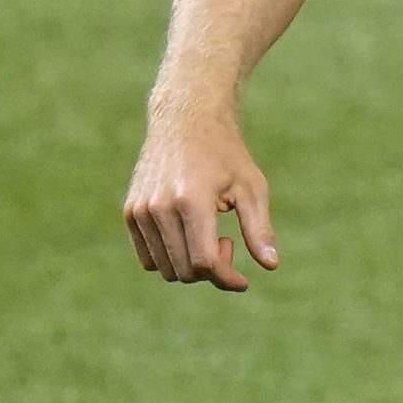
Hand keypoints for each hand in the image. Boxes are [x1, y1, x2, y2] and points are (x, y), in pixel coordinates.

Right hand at [123, 98, 277, 291]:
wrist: (185, 121)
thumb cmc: (226, 155)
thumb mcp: (251, 187)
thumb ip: (259, 229)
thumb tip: (271, 266)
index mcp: (192, 200)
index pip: (204, 262)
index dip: (226, 279)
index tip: (243, 281)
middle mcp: (160, 208)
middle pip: (184, 270)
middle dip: (212, 270)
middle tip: (229, 242)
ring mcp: (140, 211)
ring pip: (164, 269)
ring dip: (191, 266)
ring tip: (210, 235)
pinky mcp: (130, 213)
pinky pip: (148, 259)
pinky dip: (171, 258)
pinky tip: (190, 234)